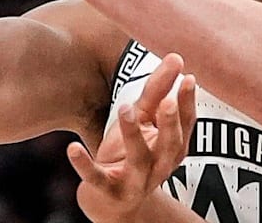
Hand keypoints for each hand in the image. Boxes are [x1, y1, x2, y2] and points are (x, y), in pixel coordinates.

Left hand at [67, 54, 196, 222]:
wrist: (112, 203)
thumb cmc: (129, 152)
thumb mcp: (143, 120)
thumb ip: (157, 91)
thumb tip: (177, 58)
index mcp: (171, 148)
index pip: (186, 125)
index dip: (188, 103)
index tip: (189, 78)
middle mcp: (159, 167)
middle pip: (169, 146)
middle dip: (169, 124)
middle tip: (166, 101)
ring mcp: (135, 182)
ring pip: (139, 160)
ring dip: (133, 135)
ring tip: (125, 109)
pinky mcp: (109, 191)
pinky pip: (97, 178)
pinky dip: (85, 165)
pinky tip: (72, 148)